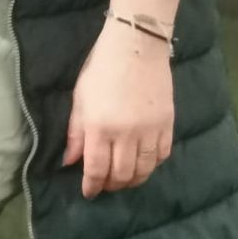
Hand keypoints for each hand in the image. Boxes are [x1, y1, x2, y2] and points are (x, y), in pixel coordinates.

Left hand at [63, 15, 174, 198]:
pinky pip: (162, 156)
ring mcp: (150, 130)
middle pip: (121, 175)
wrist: (136, 45)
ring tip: (124, 179)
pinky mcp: (168, 125)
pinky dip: (152, 165)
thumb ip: (75, 132)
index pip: (96, 168)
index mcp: (100, 126)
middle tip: (105, 185)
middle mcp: (126, 133)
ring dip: (132, 180)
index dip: (91, 185)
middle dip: (111, 185)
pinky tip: (144, 164)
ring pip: (144, 170)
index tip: (88, 193)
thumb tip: (69, 161)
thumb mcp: (80, 97)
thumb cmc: (102, 68)